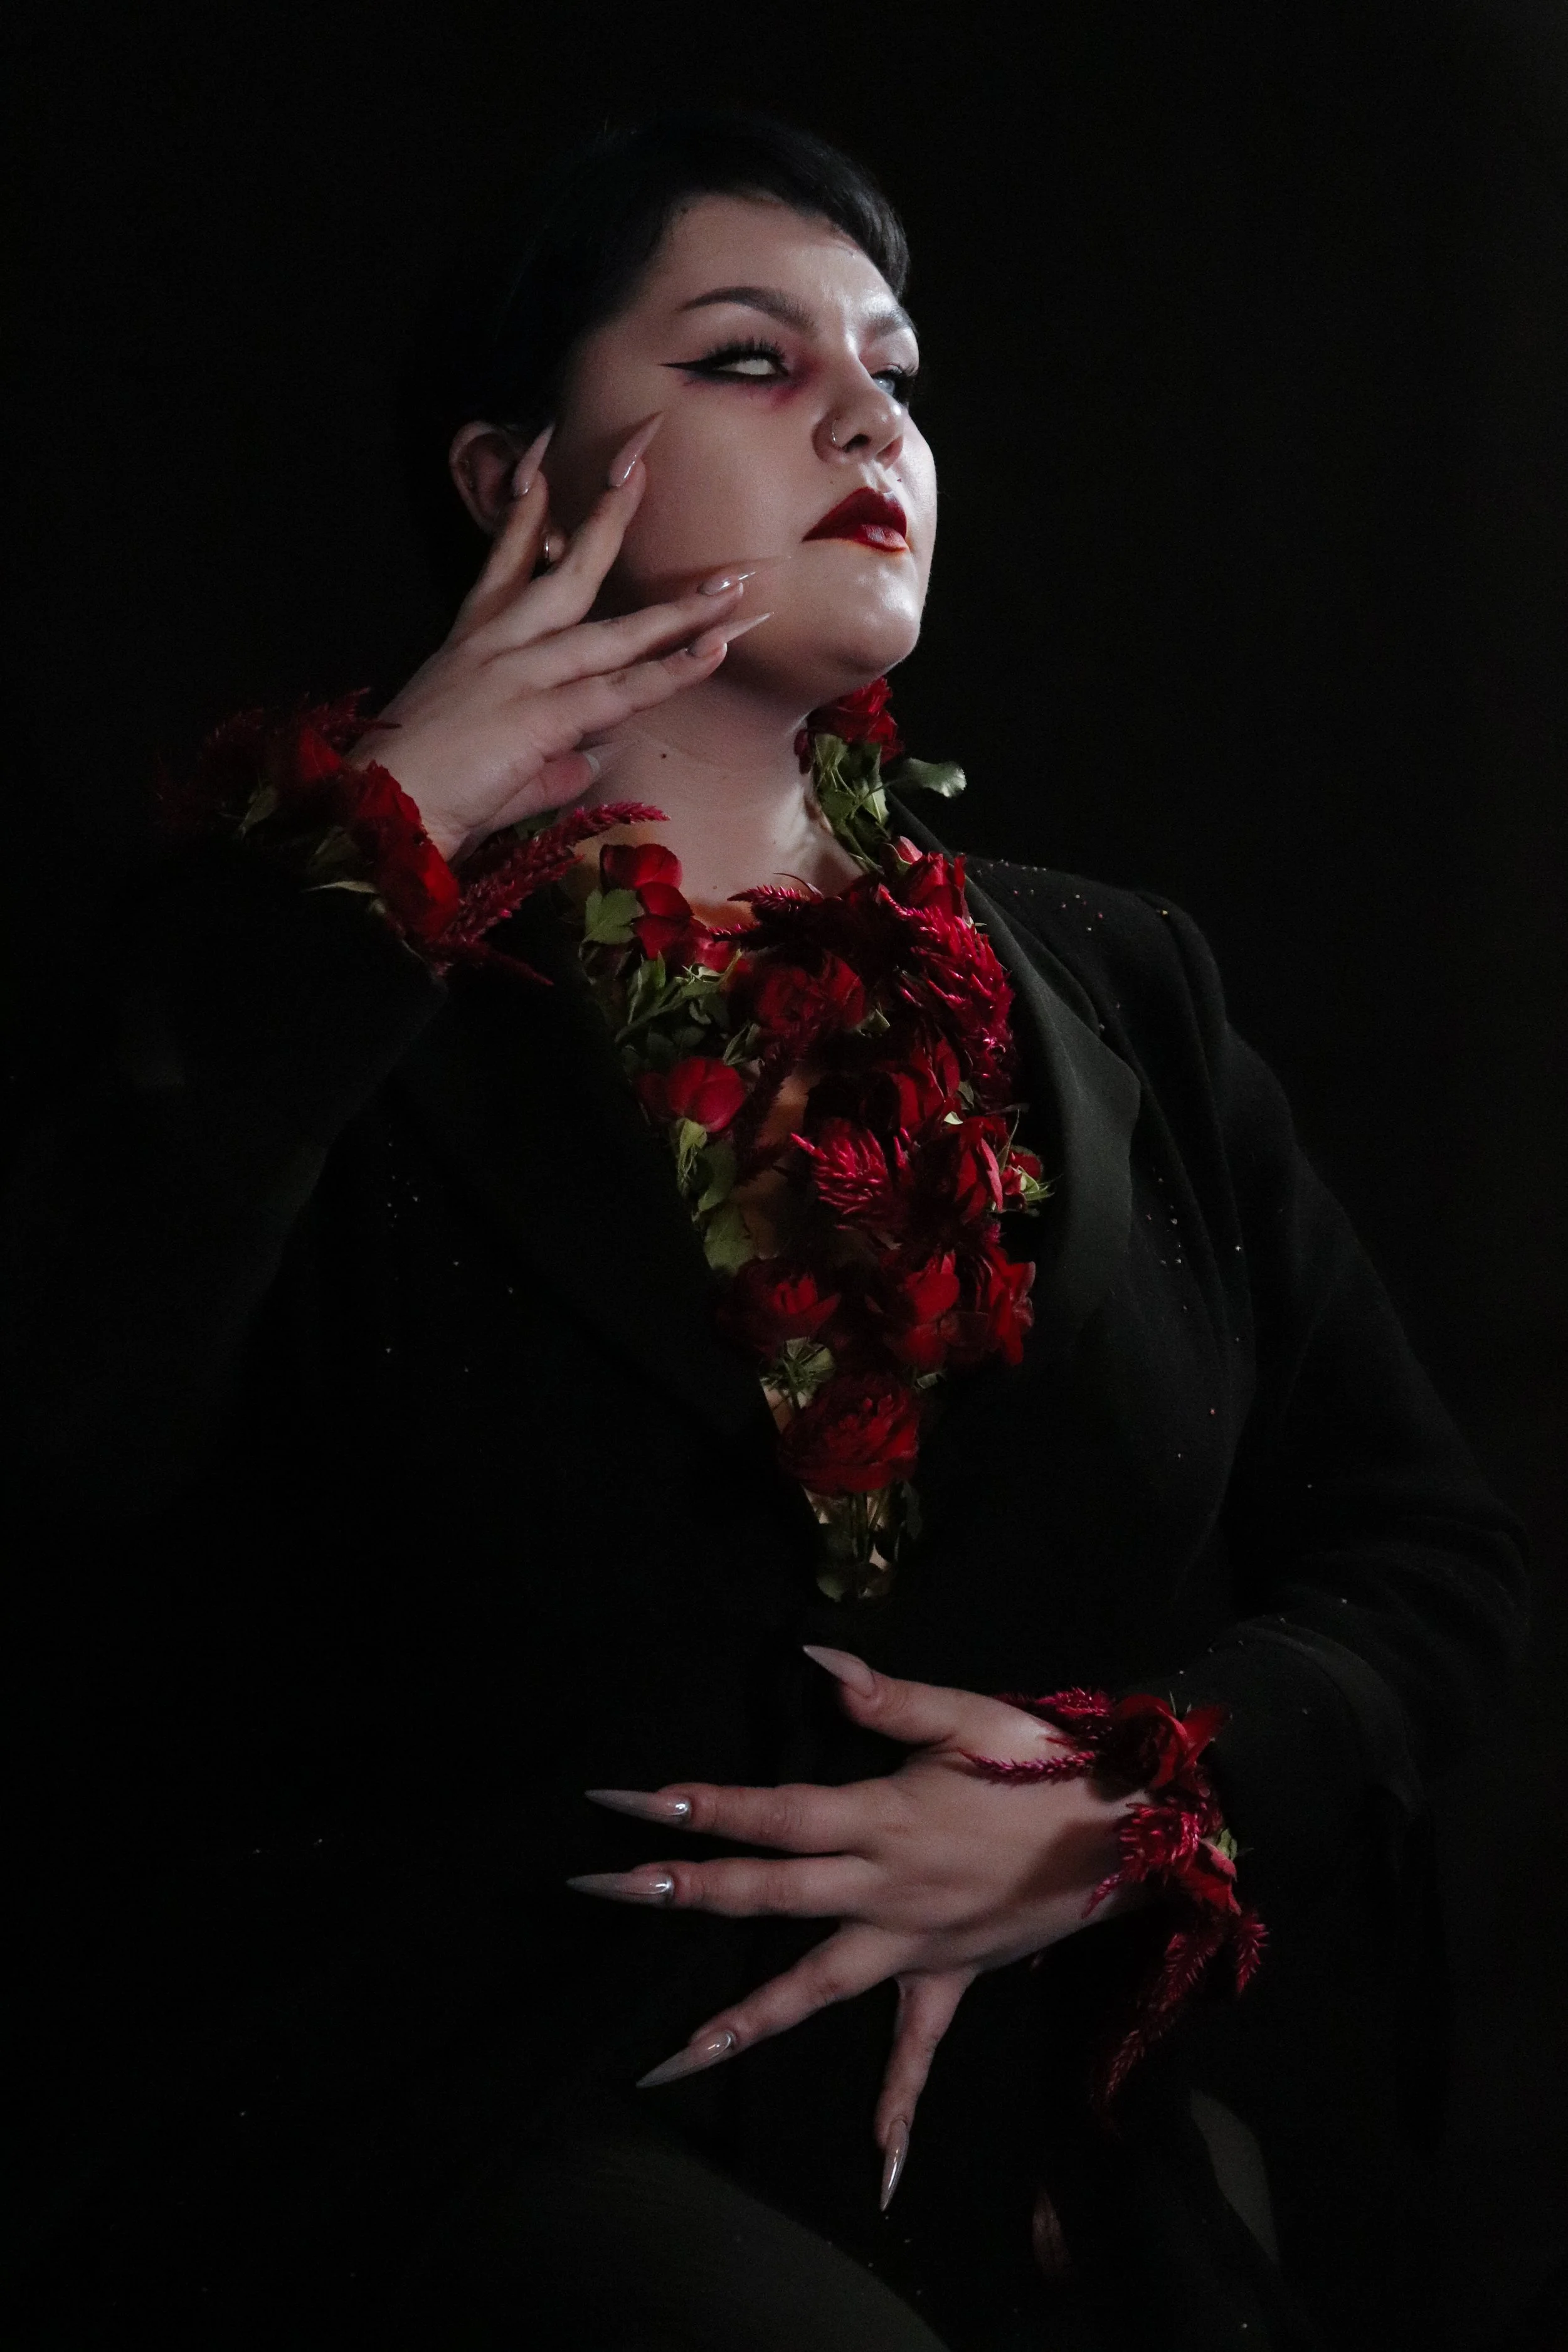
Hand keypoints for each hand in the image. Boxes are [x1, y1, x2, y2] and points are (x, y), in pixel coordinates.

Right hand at [349, 418, 765, 863]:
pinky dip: (672, 670)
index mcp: (471, 645)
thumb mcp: (490, 761)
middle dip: (609, 515)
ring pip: (614, 631)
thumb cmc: (423, 793)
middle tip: (644, 461)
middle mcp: (496, 645)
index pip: (504, 561)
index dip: (528, 510)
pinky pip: (623, 690)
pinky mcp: (541, 714)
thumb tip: (589, 757)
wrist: (380, 814)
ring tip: (733, 582)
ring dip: (679, 608)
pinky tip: (714, 648)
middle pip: (568, 572)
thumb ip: (549, 757)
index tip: (544, 456)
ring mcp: (521, 674)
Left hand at [569, 1646, 1147, 2207]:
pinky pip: (920, 2052)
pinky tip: (878, 2172)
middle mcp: (884, 1887)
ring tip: (669, 2061)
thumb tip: (814, 1657)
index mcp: (882, 1817)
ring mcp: (913, 1943)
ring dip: (744, 2020)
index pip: (770, 1812)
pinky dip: (899, 2109)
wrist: (1135, 1833)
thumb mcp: (970, 1714)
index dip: (698, 1805)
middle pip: (767, 1892)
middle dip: (681, 1889)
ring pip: (815, 1987)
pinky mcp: (949, 1978)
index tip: (624, 1802)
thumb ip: (888, 1697)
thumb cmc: (1049, 1761)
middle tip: (600, 1889)